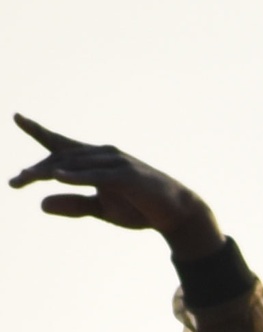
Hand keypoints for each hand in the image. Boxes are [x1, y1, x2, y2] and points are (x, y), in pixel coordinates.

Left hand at [10, 116, 221, 256]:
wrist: (177, 213)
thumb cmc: (140, 208)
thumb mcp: (102, 210)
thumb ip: (73, 205)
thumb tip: (41, 204)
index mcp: (94, 162)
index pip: (61, 145)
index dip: (38, 130)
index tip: (17, 117)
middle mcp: (102, 155)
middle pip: (61, 158)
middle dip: (36, 169)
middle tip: (15, 181)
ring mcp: (115, 163)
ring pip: (75, 165)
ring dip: (50, 172)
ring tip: (27, 178)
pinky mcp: (127, 176)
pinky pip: (97, 176)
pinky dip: (77, 176)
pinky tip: (58, 178)